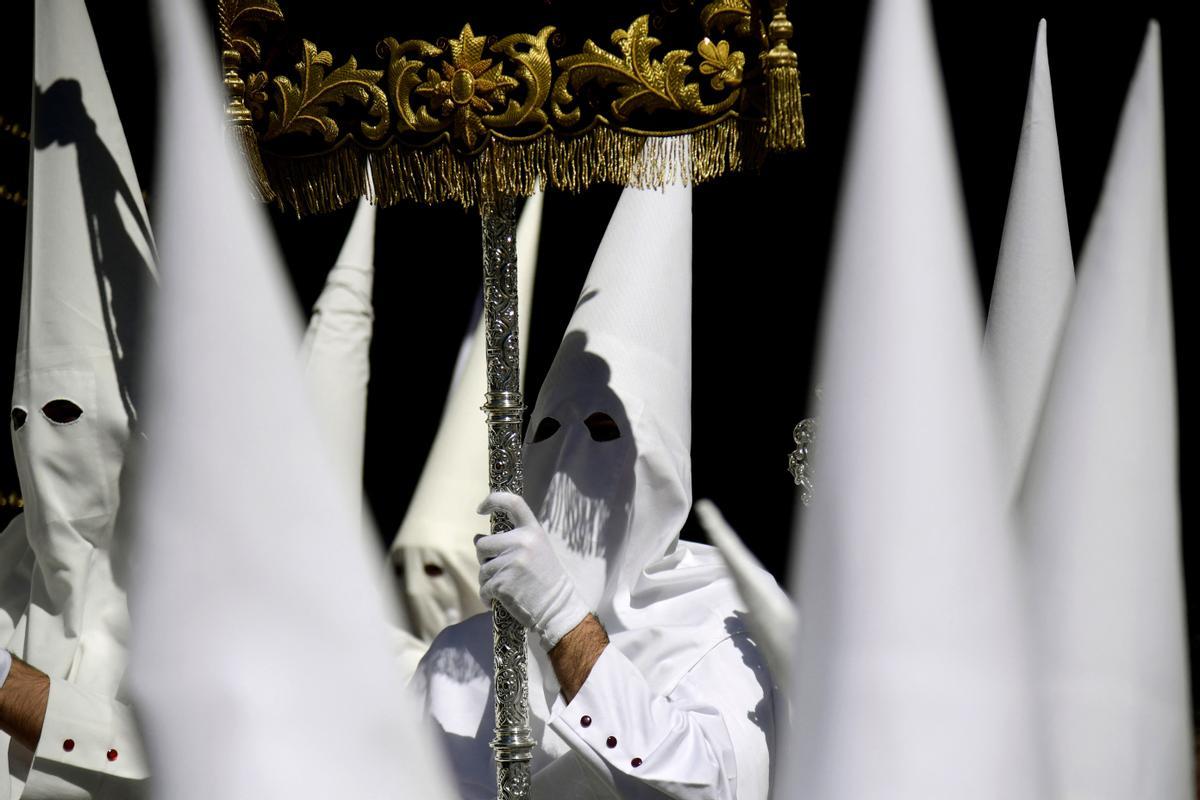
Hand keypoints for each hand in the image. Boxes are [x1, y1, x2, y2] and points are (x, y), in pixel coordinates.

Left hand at [476, 492, 591, 650]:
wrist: (557, 608)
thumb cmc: (546, 579)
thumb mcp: (536, 551)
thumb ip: (511, 541)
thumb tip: (477, 538)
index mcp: (533, 531)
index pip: (512, 502)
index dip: (493, 500)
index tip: (480, 509)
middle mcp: (521, 542)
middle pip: (483, 544)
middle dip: (485, 558)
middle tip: (498, 570)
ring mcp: (511, 563)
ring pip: (482, 569)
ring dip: (487, 581)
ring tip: (505, 588)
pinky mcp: (502, 583)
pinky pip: (483, 587)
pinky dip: (488, 596)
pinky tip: (500, 600)